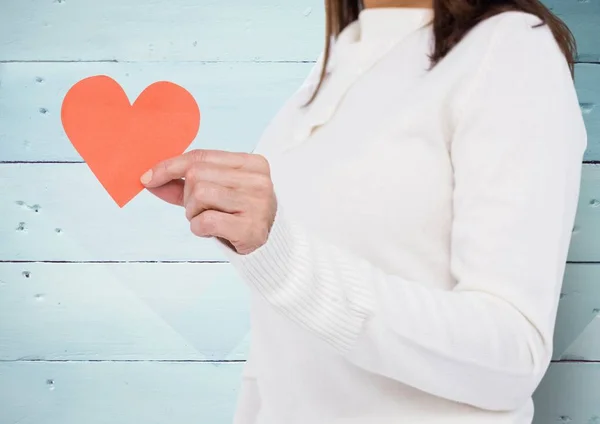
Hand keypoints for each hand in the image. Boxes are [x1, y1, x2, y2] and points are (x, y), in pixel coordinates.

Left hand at [140, 149, 276, 254]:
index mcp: (253, 163)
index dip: (170, 166)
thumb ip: (182, 184)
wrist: (265, 245)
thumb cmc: (236, 214)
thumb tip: (148, 179)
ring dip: (193, 213)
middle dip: (188, 196)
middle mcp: (259, 180)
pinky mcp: (252, 228)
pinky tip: (213, 232)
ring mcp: (258, 204)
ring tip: (208, 220)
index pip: (201, 156)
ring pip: (200, 195)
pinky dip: (199, 229)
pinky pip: (206, 221)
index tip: (148, 178)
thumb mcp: (213, 193)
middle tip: (200, 210)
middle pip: (197, 175)